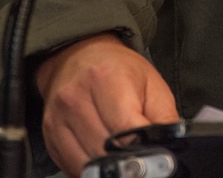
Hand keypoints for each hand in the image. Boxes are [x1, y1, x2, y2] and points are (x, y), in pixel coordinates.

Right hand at [34, 33, 179, 176]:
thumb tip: (172, 146)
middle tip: (141, 158)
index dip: (143, 149)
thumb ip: (165, 118)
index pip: (125, 131)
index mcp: (106, 79)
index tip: (155, 156)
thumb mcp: (152, 84)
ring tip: (122, 154)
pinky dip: (90, 168)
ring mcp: (58, 119)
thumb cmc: (117, 68)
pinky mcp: (50, 135)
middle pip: (105, 151)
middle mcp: (76, 99)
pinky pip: (72, 166)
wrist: (78, 55)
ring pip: (87, 164)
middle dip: (127, 160)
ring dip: (108, 166)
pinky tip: (101, 155)